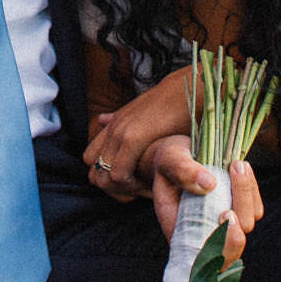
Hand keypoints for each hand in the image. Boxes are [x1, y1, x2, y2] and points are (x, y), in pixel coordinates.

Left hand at [84, 71, 190, 198]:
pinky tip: (148, 184)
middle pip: (93, 171)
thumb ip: (119, 119)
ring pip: (103, 176)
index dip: (105, 175)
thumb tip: (101, 120)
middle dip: (111, 187)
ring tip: (142, 189)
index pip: (90, 158)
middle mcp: (113, 128)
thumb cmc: (173, 105)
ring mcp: (120, 132)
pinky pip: (118, 173)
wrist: (190, 90)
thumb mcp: (139, 111)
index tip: (128, 182)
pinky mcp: (132, 138)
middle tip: (134, 191)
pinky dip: (130, 185)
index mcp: (113, 124)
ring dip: (121, 188)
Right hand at [147, 135, 262, 262]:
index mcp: (181, 230)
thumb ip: (182, 171)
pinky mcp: (240, 211)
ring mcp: (224, 224)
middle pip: (230, 247)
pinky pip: (255, 210)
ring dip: (245, 195)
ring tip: (236, 165)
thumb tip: (208, 184)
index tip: (224, 214)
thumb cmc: (171, 160)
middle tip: (232, 188)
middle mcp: (205, 233)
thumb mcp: (169, 159)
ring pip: (246, 225)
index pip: (202, 257)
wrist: (183, 153)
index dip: (218, 247)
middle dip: (239, 217)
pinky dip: (251, 189)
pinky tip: (241, 167)